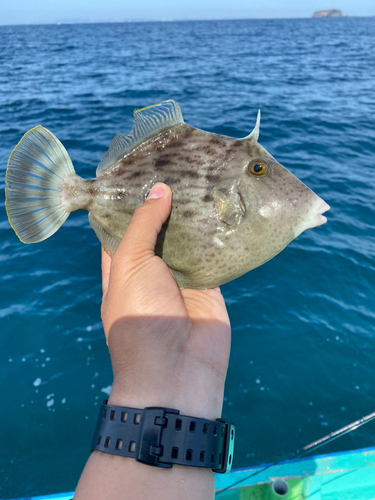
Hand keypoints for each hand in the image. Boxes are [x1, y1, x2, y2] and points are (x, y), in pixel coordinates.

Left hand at [101, 182, 230, 418]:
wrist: (176, 371)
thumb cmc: (140, 316)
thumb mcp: (129, 265)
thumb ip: (142, 226)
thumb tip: (159, 190)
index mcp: (122, 267)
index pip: (123, 228)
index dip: (130, 202)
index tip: (141, 172)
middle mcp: (151, 270)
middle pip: (158, 230)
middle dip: (165, 204)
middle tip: (177, 168)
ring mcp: (181, 278)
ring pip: (187, 239)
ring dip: (192, 216)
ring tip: (200, 179)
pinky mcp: (209, 284)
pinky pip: (213, 254)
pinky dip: (217, 234)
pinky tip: (222, 206)